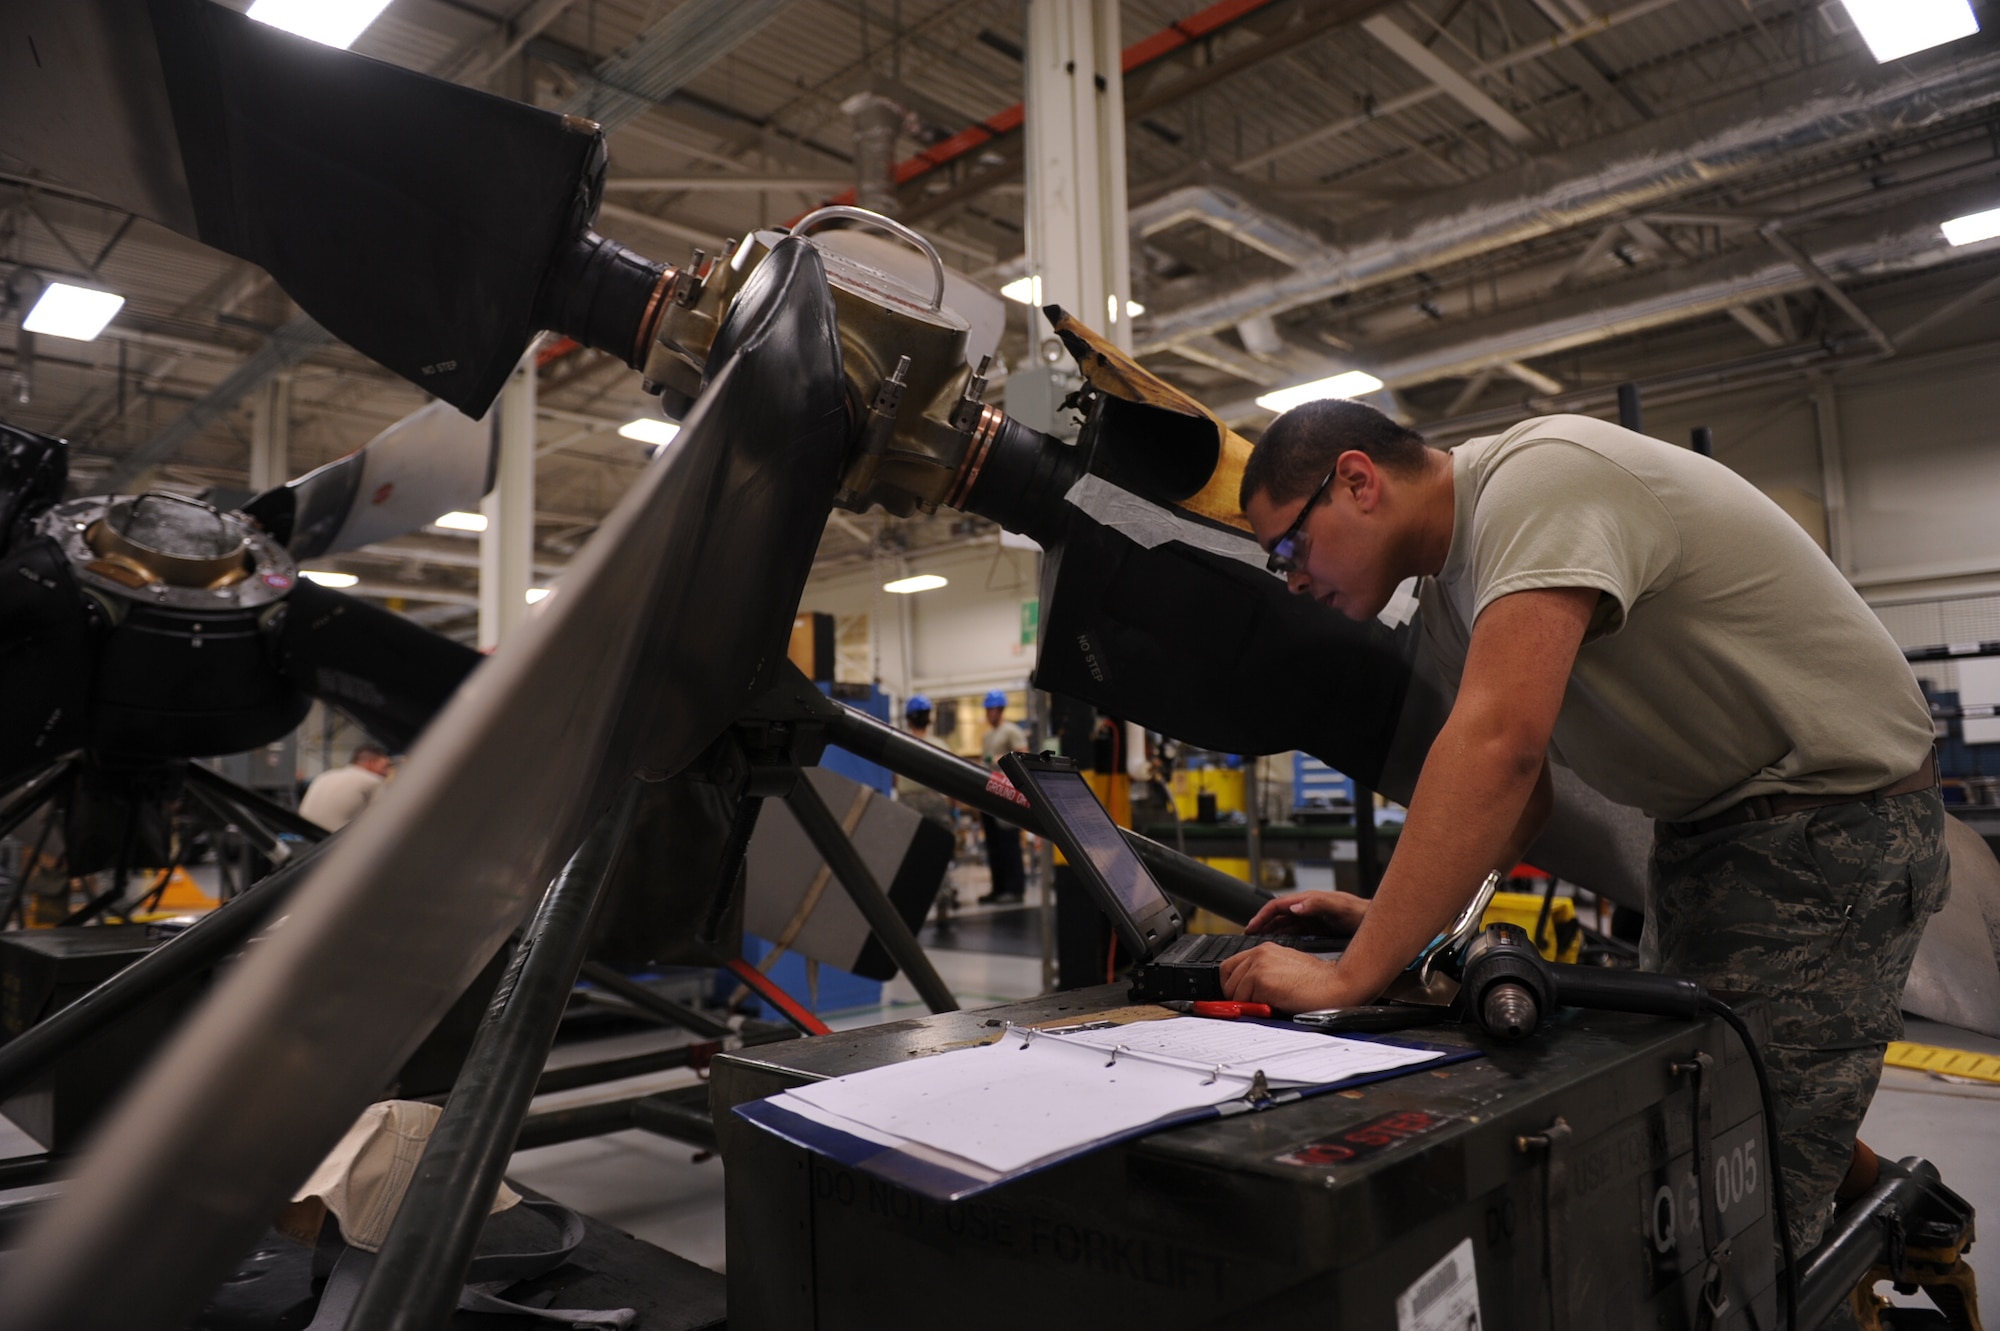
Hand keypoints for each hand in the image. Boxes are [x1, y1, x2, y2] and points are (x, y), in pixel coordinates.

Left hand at [1218, 944, 1355, 1011]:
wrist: (1335, 985)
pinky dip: (1255, 1008)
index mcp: (1264, 949)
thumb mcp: (1285, 968)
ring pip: (1234, 992)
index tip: (1237, 995)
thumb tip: (1244, 991)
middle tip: (1254, 1004)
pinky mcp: (1262, 979)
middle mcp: (1259, 953)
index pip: (1229, 966)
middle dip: (1236, 996)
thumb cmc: (1316, 981)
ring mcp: (1260, 965)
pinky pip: (1245, 1001)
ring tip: (1268, 1004)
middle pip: (1227, 979)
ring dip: (1247, 1003)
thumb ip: (1263, 974)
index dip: (1230, 984)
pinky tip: (1274, 1005)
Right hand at [1243, 890, 1368, 935]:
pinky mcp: (1317, 929)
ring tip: (1258, 943)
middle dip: (1261, 925)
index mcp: (1308, 900)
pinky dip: (1283, 938)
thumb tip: (1294, 906)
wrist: (1376, 922)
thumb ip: (1316, 904)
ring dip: (1270, 932)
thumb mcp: (1339, 906)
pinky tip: (1279, 947)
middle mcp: (1307, 908)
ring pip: (1284, 925)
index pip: (1277, 905)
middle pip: (1277, 916)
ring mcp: (1311, 919)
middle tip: (1248, 938)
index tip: (1251, 927)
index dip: (1261, 916)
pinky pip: (1294, 933)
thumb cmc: (1359, 912)